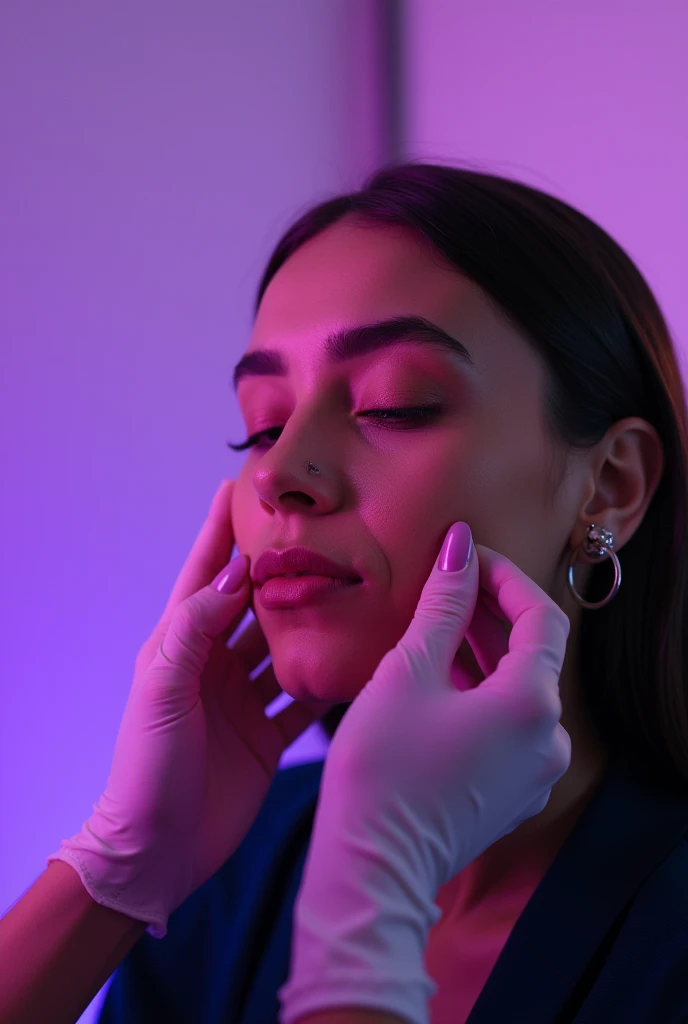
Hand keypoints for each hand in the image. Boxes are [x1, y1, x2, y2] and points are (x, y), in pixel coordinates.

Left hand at [46, 479, 333, 937]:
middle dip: (281, 571)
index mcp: (180, 646)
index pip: (205, 576)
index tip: (239, 490)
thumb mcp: (162, 686)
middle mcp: (214, 665)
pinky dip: (329, 678)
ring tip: (351, 585)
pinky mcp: (267, 734)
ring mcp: (242, 700)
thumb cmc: (146, 766)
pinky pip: (305, 696)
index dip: (220, 533)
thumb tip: (236, 575)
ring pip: (285, 646)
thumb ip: (195, 628)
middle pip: (253, 605)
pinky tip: (362, 657)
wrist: (158, 851)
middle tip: (319, 534)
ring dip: (312, 620)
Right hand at [279, 524, 570, 1023]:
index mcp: (532, 704)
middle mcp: (549, 739)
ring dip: (484, 649)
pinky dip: (481, 690)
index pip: (540, 616)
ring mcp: (534, 772)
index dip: (505, 576)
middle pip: (532, 653)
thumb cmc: (381, 768)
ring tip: (438, 619)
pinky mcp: (513, 793)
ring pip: (518, 689)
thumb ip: (443, 604)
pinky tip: (440, 673)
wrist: (369, 868)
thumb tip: (461, 546)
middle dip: (491, 609)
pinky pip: (508, 724)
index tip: (466, 554)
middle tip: (447, 578)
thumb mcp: (408, 672)